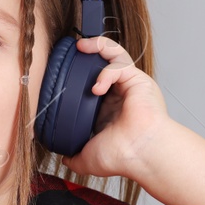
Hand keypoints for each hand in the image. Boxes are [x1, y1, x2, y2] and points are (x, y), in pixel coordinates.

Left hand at [58, 36, 170, 180]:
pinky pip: (120, 66)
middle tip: (76, 50)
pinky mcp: (138, 81)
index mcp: (110, 109)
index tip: (65, 72)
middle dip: (91, 52)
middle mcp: (122, 95)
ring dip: (99, 46)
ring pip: (116, 55)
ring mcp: (131, 86)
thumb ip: (76, 156)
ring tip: (82, 46)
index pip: (95, 82)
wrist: (139, 153)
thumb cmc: (121, 156)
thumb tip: (65, 158)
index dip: (81, 74)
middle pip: (106, 63)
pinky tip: (97, 88)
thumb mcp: (88, 157)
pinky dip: (106, 73)